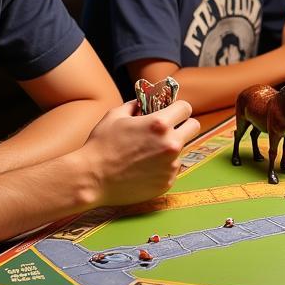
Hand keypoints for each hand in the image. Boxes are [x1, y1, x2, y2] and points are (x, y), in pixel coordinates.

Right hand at [79, 99, 199, 205]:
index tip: (172, 112)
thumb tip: (144, 101)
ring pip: (181, 150)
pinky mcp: (167, 182)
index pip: (186, 108)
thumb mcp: (115, 115)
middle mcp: (171, 144)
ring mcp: (171, 165)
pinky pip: (172, 169)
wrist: (91, 179)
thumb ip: (135, 105)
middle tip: (170, 129)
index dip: (177, 108)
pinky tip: (144, 169)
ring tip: (147, 154)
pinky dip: (162, 167)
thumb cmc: (100, 145)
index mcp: (160, 124)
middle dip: (183, 125)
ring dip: (170, 149)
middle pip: (194, 127)